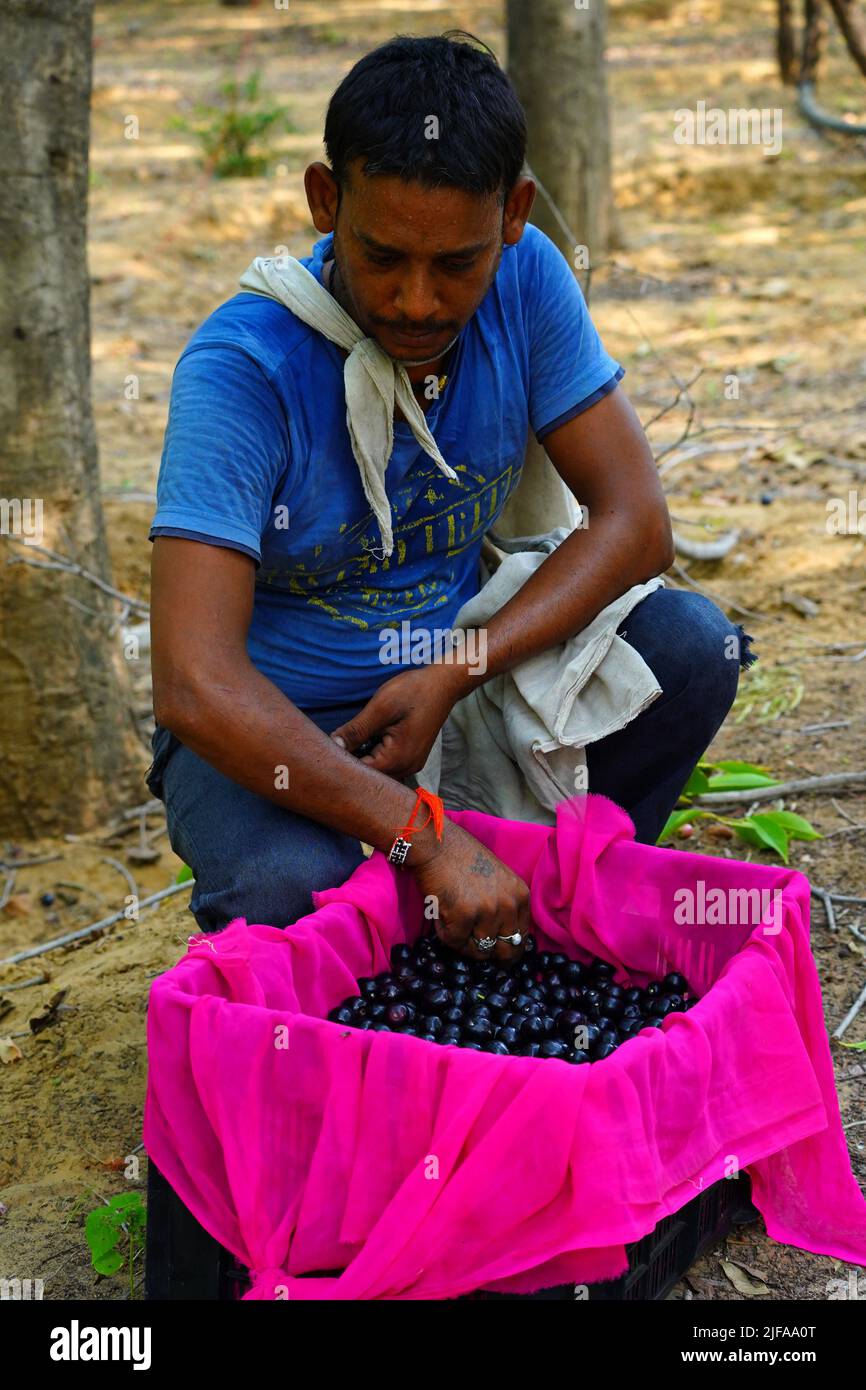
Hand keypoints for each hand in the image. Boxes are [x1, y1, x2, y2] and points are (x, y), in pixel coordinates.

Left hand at [330, 665, 463, 779]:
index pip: (360, 773)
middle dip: (352, 761)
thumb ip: (356, 730)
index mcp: (398, 759)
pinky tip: (367, 740)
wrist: (443, 684)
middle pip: (370, 775)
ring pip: (378, 771)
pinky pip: (388, 764)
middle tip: (337, 741)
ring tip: (351, 739)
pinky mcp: (412, 757)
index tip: (327, 748)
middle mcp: (407, 768)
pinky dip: (375, 755)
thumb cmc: (413, 691)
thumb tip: (333, 746)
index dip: (341, 761)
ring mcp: (412, 764)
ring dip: (363, 758)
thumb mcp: (380, 708)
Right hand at [408, 819, 531, 963]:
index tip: (495, 952)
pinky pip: (455, 942)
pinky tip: (440, 914)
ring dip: (463, 943)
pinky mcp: (464, 915)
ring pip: (479, 950)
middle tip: (472, 948)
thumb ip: (505, 905)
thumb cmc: (462, 857)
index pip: (522, 938)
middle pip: (506, 951)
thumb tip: (504, 940)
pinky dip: (444, 933)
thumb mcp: (498, 879)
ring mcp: (487, 910)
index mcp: (520, 895)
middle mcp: (508, 904)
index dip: (507, 948)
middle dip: (489, 954)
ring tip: (451, 922)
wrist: (436, 843)